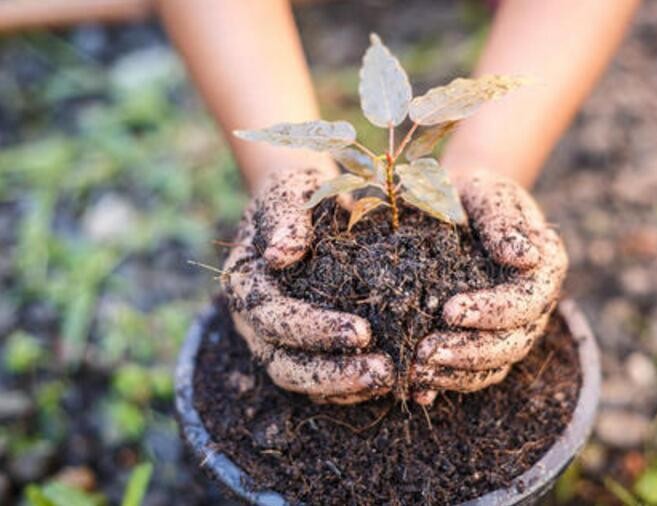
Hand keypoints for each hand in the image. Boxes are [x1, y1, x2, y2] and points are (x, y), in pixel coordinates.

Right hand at [222, 168, 394, 403]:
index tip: (363, 332)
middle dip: (332, 373)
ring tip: (390, 380)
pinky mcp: (300, 349)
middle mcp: (253, 320)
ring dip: (343, 387)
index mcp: (245, 282)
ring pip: (300, 380)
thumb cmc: (301, 193)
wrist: (307, 203)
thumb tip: (280, 255)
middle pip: (283, 363)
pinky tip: (387, 381)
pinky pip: (319, 381)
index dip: (314, 330)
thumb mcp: (292, 191)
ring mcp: (274, 339)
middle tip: (383, 372)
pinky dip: (349, 387)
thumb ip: (286, 218)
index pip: (273, 317)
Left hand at [410, 171, 567, 404]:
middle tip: (425, 352)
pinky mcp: (486, 342)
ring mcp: (513, 328)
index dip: (492, 312)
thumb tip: (524, 256)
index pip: (526, 301)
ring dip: (457, 373)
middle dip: (469, 351)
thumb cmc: (474, 195)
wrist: (459, 207)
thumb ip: (504, 221)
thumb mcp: (488, 194)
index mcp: (545, 266)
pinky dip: (448, 382)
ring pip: (494, 365)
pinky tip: (419, 389)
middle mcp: (535, 305)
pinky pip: (474, 372)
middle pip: (512, 343)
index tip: (450, 310)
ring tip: (417, 371)